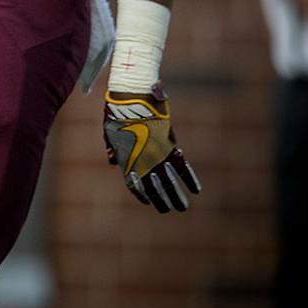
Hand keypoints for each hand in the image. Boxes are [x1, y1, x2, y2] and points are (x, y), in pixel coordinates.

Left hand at [104, 85, 200, 212]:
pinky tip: (196, 190)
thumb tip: (112, 162)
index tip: (147, 202)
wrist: (130, 97)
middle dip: (160, 200)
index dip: (141, 194)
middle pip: (152, 188)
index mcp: (127, 159)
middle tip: (168, 210)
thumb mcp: (110, 134)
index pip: (134, 184)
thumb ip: (113, 149)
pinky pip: (182, 167)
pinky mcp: (169, 146)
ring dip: (175, 196)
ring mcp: (156, 155)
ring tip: (181, 208)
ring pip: (168, 183)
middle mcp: (142, 161)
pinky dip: (189, 178)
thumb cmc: (118, 112)